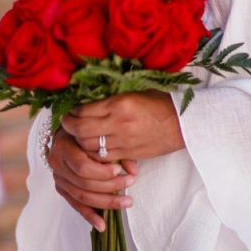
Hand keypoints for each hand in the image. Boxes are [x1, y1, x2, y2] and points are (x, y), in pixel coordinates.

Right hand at [48, 128, 136, 231]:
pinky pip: (76, 206)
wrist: (67, 132)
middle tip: (130, 183)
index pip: (83, 167)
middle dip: (110, 186)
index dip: (103, 172)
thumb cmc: (85, 130)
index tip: (120, 170)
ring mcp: (58, 178)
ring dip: (106, 202)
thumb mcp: (97, 134)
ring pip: (82, 197)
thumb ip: (115, 149)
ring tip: (127, 202)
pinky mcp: (62, 189)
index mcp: (63, 146)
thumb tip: (133, 170)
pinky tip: (102, 225)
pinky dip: (90, 216)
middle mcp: (57, 164)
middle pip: (84, 184)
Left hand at [61, 91, 184, 162]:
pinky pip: (104, 157)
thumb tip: (87, 102)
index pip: (85, 110)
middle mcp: (119, 123)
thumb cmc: (160, 103)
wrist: (183, 124)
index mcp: (120, 103)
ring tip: (78, 135)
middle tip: (67, 123)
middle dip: (70, 128)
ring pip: (90, 147)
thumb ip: (111, 99)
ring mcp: (124, 140)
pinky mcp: (129, 154)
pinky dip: (94, 154)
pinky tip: (93, 148)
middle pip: (82, 131)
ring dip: (80, 142)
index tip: (70, 110)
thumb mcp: (134, 93)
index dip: (72, 112)